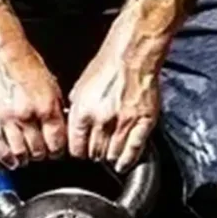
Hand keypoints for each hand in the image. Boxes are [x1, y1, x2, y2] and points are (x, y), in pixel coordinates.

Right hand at [0, 38, 67, 167]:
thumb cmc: (23, 61)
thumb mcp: (50, 82)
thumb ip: (55, 106)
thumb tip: (60, 125)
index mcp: (46, 105)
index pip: (57, 142)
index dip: (58, 151)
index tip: (55, 152)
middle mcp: (28, 115)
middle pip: (39, 150)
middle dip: (42, 155)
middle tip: (40, 154)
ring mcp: (7, 119)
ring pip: (19, 152)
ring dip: (25, 159)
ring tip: (25, 159)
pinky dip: (6, 158)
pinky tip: (10, 160)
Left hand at [68, 41, 160, 171]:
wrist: (132, 54)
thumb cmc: (108, 65)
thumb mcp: (80, 86)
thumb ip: (77, 110)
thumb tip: (74, 126)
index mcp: (83, 112)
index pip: (76, 148)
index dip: (78, 151)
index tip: (81, 151)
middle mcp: (102, 120)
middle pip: (94, 154)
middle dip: (94, 154)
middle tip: (96, 151)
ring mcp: (124, 123)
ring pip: (113, 155)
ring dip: (110, 157)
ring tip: (109, 155)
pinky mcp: (143, 122)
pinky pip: (134, 150)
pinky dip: (127, 161)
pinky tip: (123, 164)